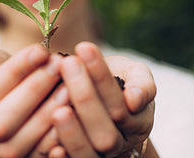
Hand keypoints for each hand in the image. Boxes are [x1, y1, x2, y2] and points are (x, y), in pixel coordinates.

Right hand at [0, 44, 66, 156]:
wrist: (7, 98)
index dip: (16, 71)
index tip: (41, 50)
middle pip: (1, 122)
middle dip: (33, 92)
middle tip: (58, 66)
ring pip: (18, 144)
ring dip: (47, 116)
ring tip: (69, 88)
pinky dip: (55, 142)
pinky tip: (72, 117)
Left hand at [45, 42, 156, 156]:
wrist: (100, 100)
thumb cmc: (117, 81)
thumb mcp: (134, 75)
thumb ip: (141, 83)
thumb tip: (134, 99)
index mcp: (138, 121)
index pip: (120, 102)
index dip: (101, 77)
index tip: (84, 47)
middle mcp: (120, 143)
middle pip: (106, 132)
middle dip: (86, 97)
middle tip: (67, 65)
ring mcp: (100, 156)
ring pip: (89, 153)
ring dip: (72, 131)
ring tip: (58, 107)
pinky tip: (52, 145)